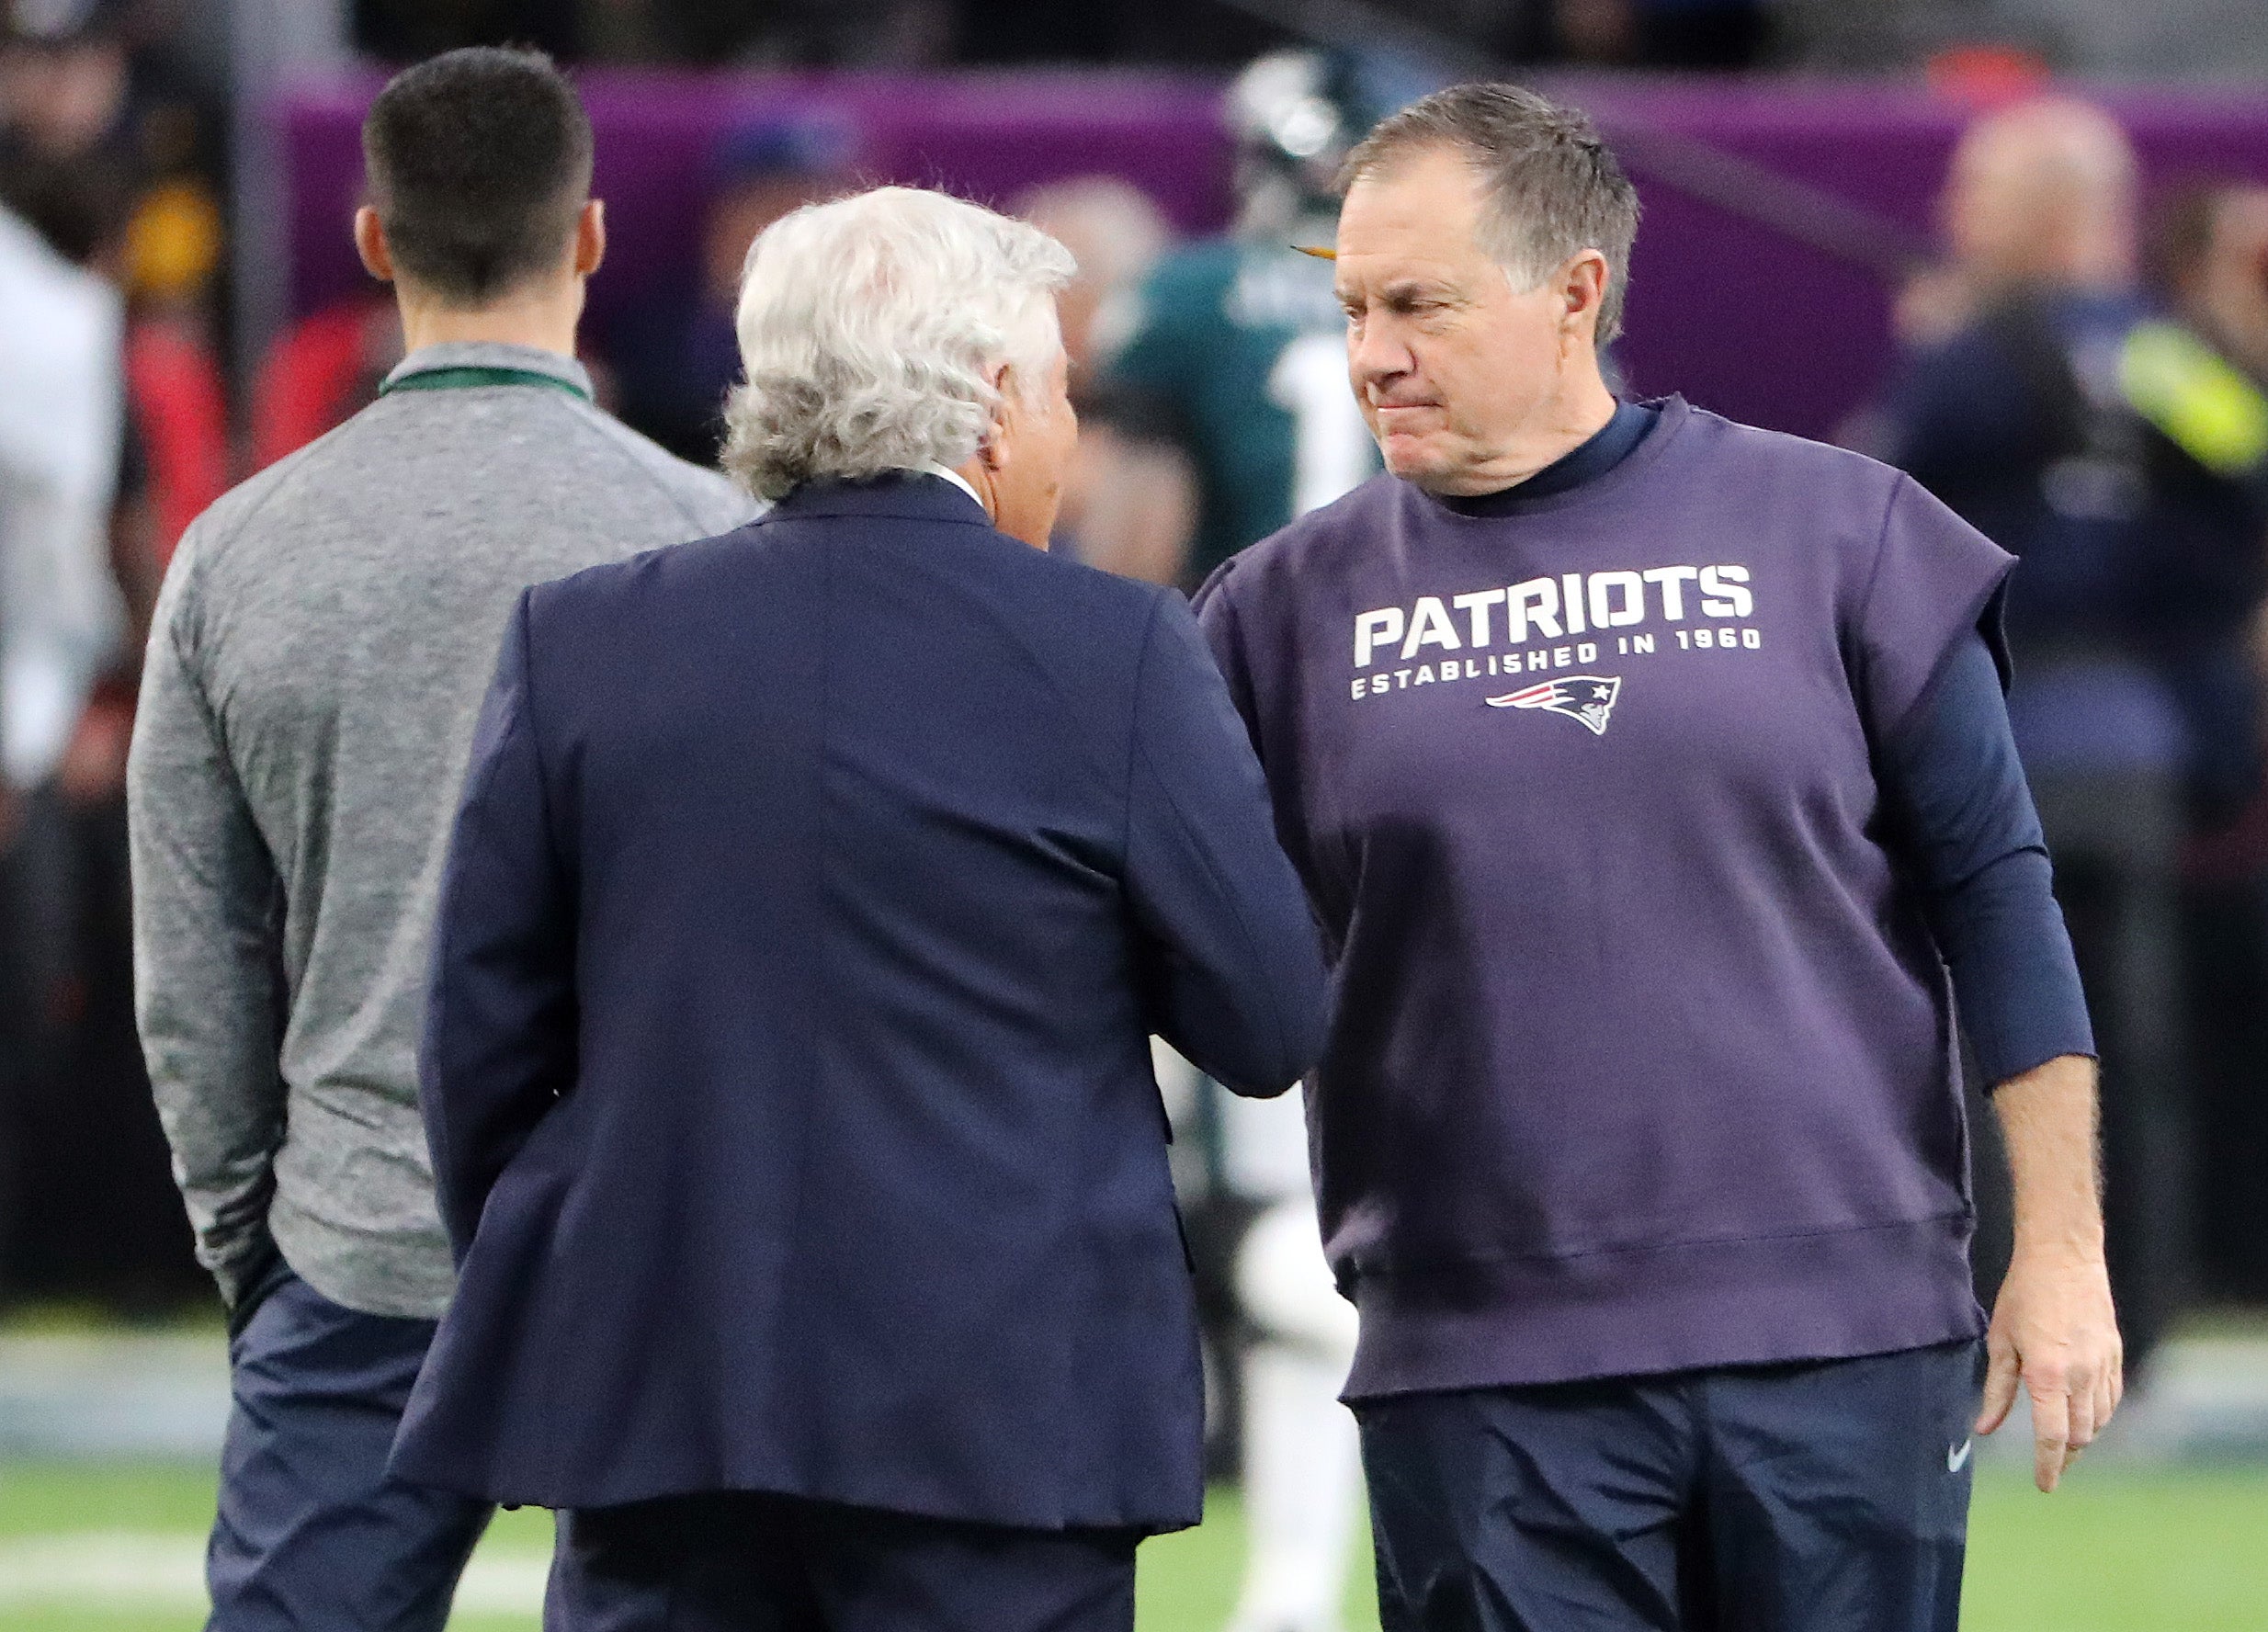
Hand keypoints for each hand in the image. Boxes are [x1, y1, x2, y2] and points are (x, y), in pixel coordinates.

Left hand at [1976, 1245, 2122, 1491]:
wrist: (2064, 1257)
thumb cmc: (2023, 1296)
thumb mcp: (2000, 1341)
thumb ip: (1997, 1390)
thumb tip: (1984, 1429)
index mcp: (2048, 1374)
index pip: (2052, 1437)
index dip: (2048, 1466)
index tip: (2044, 1485)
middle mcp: (2081, 1376)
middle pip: (2080, 1436)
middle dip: (2065, 1456)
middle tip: (2049, 1464)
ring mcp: (2103, 1366)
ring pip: (2099, 1421)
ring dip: (2083, 1438)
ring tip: (2063, 1444)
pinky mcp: (2115, 1356)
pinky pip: (2111, 1400)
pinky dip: (2098, 1415)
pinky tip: (2083, 1416)